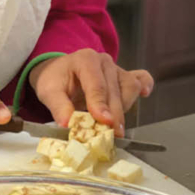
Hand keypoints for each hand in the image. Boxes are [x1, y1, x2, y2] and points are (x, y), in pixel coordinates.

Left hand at [29, 48, 153, 135]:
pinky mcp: (125, 76)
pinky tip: (145, 94)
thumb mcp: (48, 91)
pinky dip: (145, 85)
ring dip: (124, 108)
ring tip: (113, 126)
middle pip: (115, 89)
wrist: (59, 72)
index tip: (104, 122)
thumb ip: (58, 107)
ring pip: (130, 87)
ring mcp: (116, 68)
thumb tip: (68, 124)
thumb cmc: (55, 80)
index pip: (96, 84)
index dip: (100, 104)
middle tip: (111, 134)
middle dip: (114, 114)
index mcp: (85, 60)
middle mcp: (104, 61)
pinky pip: (141, 78)